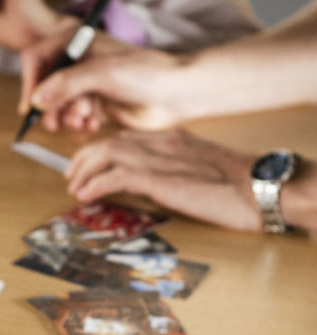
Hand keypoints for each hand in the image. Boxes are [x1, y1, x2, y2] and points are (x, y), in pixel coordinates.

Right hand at [24, 42, 188, 132]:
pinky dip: (78, 124)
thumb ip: (66, 84)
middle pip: (45, 84)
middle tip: (54, 123)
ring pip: (58, 104)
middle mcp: (79, 61)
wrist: (177, 93)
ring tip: (84, 120)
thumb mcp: (102, 73)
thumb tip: (36, 99)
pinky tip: (93, 125)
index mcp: (77, 41)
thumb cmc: (147, 73)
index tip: (31, 107)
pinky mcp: (96, 103)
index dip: (31, 82)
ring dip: (66, 116)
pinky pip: (73, 116)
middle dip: (50, 106)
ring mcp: (87, 83)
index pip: (38, 58)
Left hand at [66, 129, 263, 231]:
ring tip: (74, 186)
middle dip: (85, 158)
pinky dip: (95, 184)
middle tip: (72, 175)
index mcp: (175, 139)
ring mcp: (160, 158)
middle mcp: (163, 143)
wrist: (261, 187)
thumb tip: (162, 185)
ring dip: (84, 171)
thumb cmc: (243, 186)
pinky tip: (84, 196)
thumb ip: (179, 171)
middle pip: (111, 141)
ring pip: (106, 153)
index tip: (90, 163)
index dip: (102, 150)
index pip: (128, 137)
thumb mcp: (204, 172)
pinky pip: (115, 176)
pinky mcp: (159, 178)